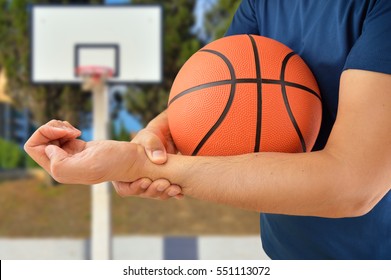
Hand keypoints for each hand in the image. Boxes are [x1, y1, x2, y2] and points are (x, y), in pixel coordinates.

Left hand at [24, 120, 143, 184]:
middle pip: (39, 139)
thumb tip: (49, 150)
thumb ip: (61, 165)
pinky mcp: (77, 148)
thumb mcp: (88, 166)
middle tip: (71, 129)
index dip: (44, 133)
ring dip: (59, 127)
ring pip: (49, 136)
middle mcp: (61, 165)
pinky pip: (60, 135)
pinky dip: (66, 128)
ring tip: (75, 131)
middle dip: (51, 128)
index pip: (33, 147)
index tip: (65, 131)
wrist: (130, 159)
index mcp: (59, 171)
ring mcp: (68, 156)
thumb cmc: (113, 163)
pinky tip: (78, 132)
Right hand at [112, 111, 183, 198]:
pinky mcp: (161, 184)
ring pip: (155, 194)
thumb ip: (151, 146)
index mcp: (125, 174)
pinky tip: (180, 193)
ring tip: (175, 188)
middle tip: (164, 183)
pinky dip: (173, 193)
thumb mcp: (148, 138)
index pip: (124, 189)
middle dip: (153, 190)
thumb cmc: (150, 138)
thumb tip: (159, 160)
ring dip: (164, 193)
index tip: (146, 180)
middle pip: (142, 193)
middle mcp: (136, 181)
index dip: (134, 188)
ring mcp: (150, 184)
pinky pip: (166, 192)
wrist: (163, 140)